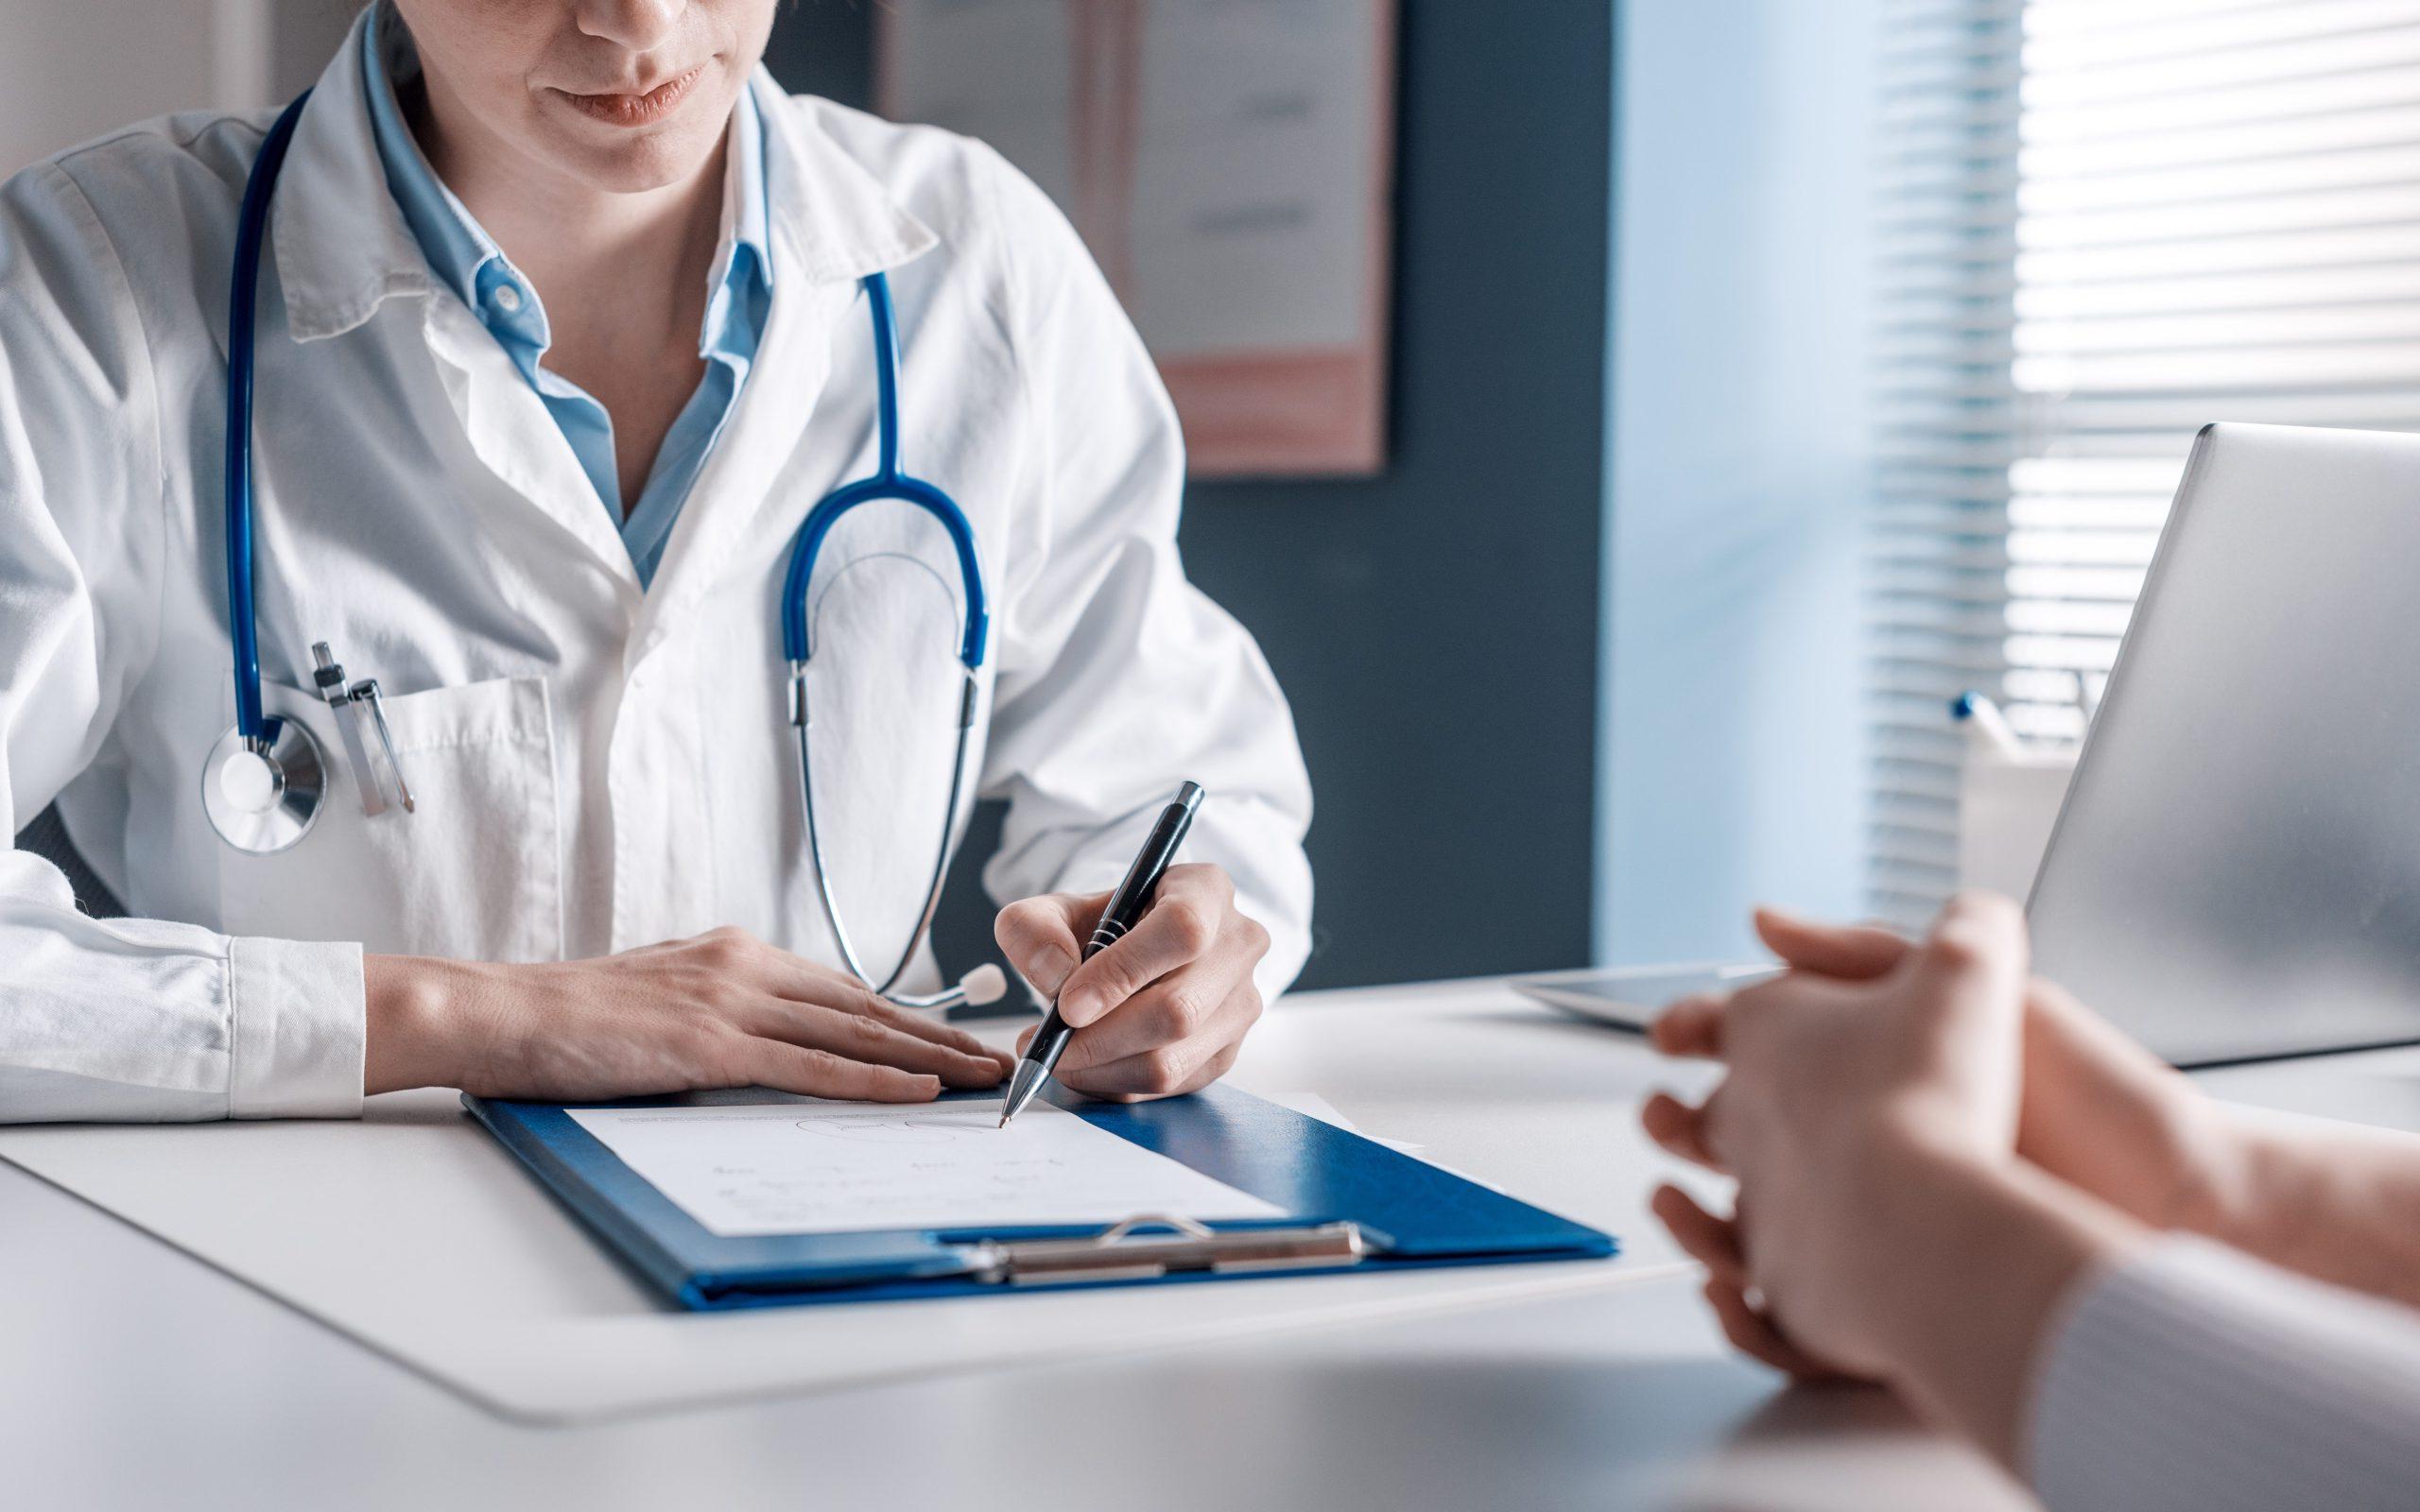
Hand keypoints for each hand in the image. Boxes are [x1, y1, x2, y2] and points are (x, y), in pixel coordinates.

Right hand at [363, 927, 1014, 1100]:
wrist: (501, 1011)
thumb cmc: (570, 1020)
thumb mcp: (663, 1003)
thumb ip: (721, 1015)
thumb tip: (767, 1050)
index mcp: (735, 954)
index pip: (842, 988)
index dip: (906, 1016)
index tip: (954, 1037)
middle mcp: (745, 966)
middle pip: (866, 1005)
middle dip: (939, 1035)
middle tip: (997, 1058)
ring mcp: (732, 1002)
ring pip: (855, 1032)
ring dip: (928, 1058)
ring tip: (982, 1079)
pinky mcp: (713, 1043)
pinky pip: (813, 1067)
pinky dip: (874, 1080)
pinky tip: (919, 1091)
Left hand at [993, 863, 1269, 1099]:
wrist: (1135, 953)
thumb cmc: (1102, 927)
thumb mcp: (1056, 910)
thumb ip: (1035, 929)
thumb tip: (1055, 976)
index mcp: (1207, 890)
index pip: (1182, 930)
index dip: (1123, 972)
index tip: (1068, 1005)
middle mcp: (1239, 946)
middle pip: (1179, 1010)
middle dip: (1101, 1038)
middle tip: (1047, 1044)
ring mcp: (1241, 1004)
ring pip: (1173, 1060)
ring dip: (1101, 1069)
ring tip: (1058, 1055)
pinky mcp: (1227, 1052)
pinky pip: (1170, 1086)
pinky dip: (1116, 1084)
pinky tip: (1087, 1066)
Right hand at [1642, 897, 2148, 1467]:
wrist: (2175, 1199)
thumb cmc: (2086, 1094)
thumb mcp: (1963, 984)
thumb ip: (1859, 951)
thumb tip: (1761, 922)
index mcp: (1879, 1084)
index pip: (1763, 1065)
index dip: (1705, 1048)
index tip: (1668, 1035)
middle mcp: (1872, 1160)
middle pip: (1741, 1155)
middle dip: (1681, 1140)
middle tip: (1662, 1121)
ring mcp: (1881, 1236)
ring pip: (1751, 1244)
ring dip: (1698, 1232)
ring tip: (1686, 1215)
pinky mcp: (1896, 1312)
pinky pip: (1797, 1330)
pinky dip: (1751, 1320)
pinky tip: (1736, 1294)